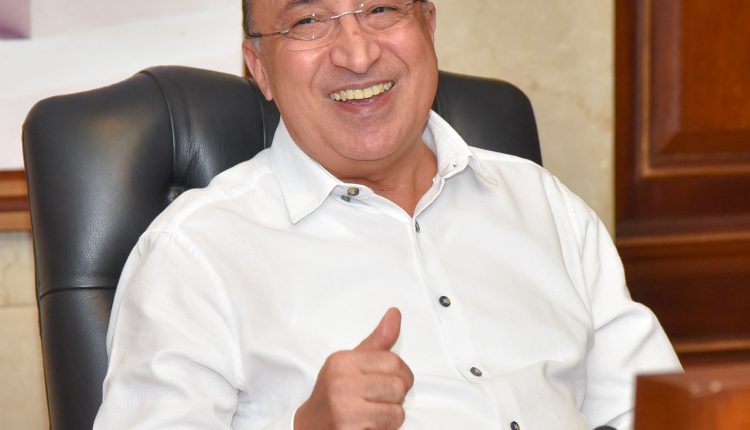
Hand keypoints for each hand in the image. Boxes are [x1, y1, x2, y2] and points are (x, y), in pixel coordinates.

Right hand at [294, 308, 413, 429]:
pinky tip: (367, 425)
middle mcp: (341, 382)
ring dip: (390, 418)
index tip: (390, 381)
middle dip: (395, 398)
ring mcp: (343, 409)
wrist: (309, 426)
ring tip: (372, 414)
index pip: (394, 362)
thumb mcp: (351, 364)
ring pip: (396, 412)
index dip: (401, 375)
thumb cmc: (334, 394)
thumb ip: (377, 343)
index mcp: (343, 361)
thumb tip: (395, 314)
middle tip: (378, 401)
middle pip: (398, 387)